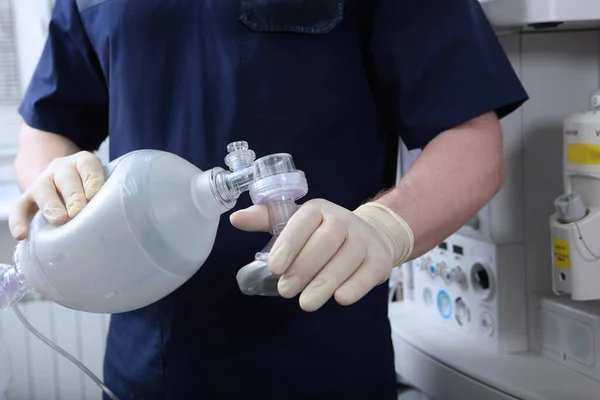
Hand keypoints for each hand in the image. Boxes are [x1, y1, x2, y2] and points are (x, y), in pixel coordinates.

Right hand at [9, 151, 104, 239]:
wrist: (67, 181)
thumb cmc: (93, 189)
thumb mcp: (104, 183)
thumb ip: (110, 192)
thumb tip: (119, 215)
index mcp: (83, 162)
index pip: (88, 165)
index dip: (92, 180)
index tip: (93, 197)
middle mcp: (62, 168)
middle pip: (66, 177)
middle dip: (73, 195)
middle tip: (78, 212)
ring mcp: (43, 180)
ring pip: (42, 188)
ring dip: (51, 205)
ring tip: (59, 220)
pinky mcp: (28, 196)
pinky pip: (19, 206)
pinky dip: (18, 220)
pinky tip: (22, 234)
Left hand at [230, 199, 413, 310]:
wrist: (371, 235)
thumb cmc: (322, 232)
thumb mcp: (295, 222)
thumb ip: (267, 220)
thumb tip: (236, 218)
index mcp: (318, 209)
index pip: (303, 222)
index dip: (289, 244)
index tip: (273, 267)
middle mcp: (343, 220)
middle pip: (326, 241)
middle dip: (304, 267)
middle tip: (285, 290)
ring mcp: (363, 239)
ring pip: (346, 258)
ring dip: (325, 281)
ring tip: (306, 303)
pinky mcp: (379, 259)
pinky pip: (368, 272)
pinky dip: (355, 285)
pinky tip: (341, 298)